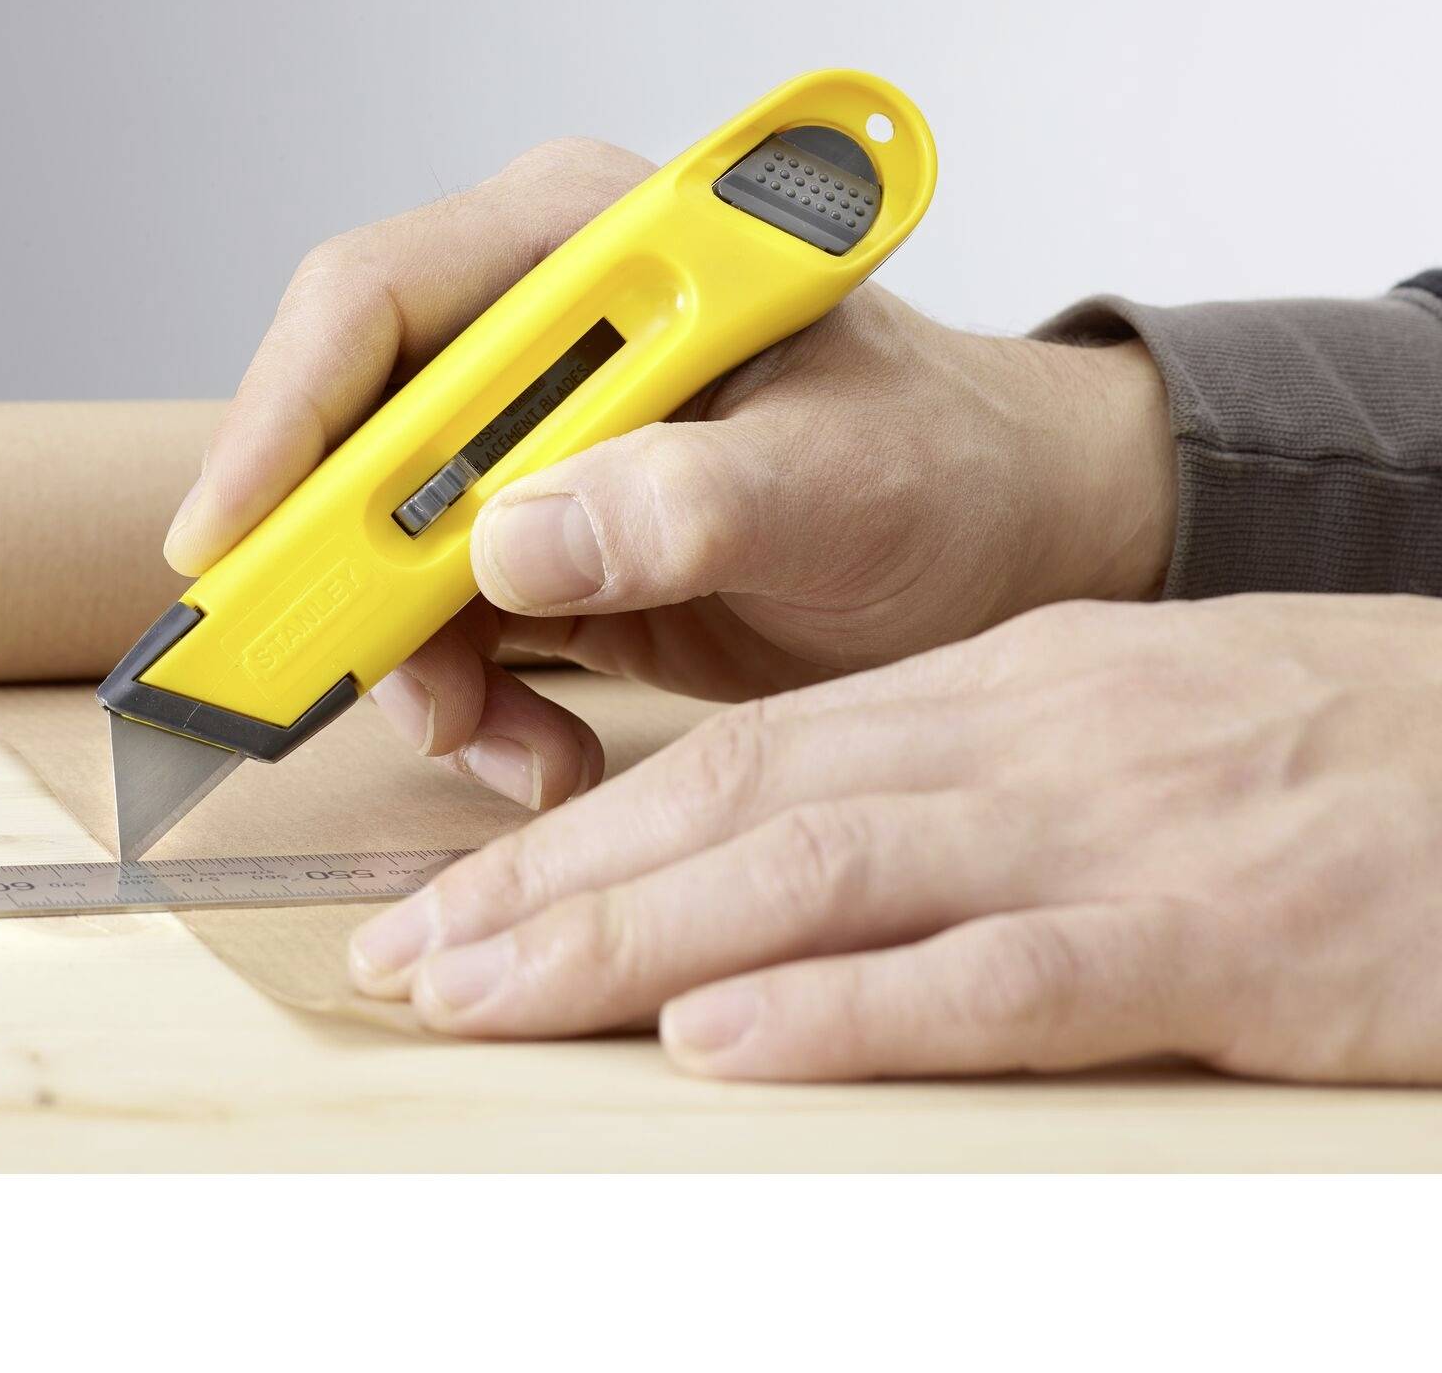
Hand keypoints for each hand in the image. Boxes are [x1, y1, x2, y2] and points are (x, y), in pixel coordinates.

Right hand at [166, 134, 1175, 810]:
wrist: (999, 541)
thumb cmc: (944, 468)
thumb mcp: (840, 481)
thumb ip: (690, 500)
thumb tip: (510, 544)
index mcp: (588, 244)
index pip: (377, 300)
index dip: (280, 416)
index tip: (227, 542)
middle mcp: (533, 323)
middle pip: (350, 431)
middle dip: (339, 572)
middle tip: (337, 682)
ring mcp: (528, 432)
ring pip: (377, 546)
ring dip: (412, 662)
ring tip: (500, 742)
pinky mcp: (537, 527)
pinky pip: (437, 619)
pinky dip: (467, 699)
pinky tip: (540, 746)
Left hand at [347, 594, 1441, 1082]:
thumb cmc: (1318, 745)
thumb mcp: (1112, 721)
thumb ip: (958, 770)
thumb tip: (796, 840)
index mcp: (986, 689)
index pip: (734, 754)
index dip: (576, 831)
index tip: (454, 903)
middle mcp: (1014, 740)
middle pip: (735, 805)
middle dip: (555, 889)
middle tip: (413, 961)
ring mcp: (1104, 831)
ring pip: (824, 872)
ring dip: (636, 940)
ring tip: (495, 993)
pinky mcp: (1209, 938)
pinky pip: (1001, 972)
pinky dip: (850, 1009)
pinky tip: (725, 1042)